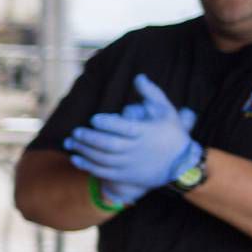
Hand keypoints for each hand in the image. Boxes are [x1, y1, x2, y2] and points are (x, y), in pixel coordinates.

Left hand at [65, 74, 201, 191]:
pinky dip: (87, 166)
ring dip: (84, 151)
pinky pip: (103, 172)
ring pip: (103, 159)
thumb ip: (151, 93)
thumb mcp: (166, 110)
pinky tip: (75, 159)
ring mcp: (130, 164)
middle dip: (89, 139)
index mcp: (145, 132)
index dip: (108, 123)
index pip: (124, 128)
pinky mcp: (125, 175)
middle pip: (109, 145)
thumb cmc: (171, 133)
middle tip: (75, 131)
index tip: (94, 118)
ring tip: (70, 142)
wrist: (181, 165)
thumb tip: (138, 76)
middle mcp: (136, 150)